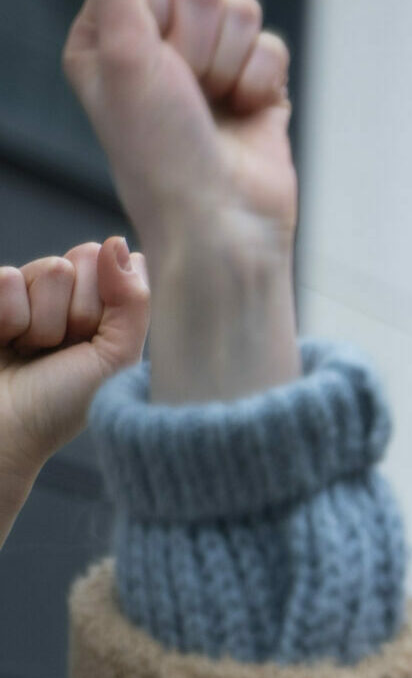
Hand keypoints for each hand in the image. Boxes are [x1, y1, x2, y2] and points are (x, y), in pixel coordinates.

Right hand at [0, 239, 151, 483]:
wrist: (1, 434)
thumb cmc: (60, 404)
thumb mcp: (116, 358)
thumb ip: (132, 300)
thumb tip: (118, 243)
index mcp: (103, 309)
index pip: (116, 265)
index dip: (104, 306)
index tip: (91, 345)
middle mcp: (65, 296)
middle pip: (82, 259)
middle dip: (73, 313)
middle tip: (57, 350)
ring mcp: (24, 294)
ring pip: (47, 269)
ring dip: (39, 322)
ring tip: (28, 351)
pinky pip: (6, 278)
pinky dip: (6, 318)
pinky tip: (2, 343)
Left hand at [62, 0, 296, 402]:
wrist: (223, 222)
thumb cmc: (160, 152)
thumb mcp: (123, 55)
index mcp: (109, 37)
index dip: (159, 6)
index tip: (151, 57)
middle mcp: (158, 49)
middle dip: (201, 39)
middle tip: (187, 89)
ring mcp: (211, 69)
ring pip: (243, 11)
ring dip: (233, 62)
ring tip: (217, 106)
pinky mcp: (257, 88)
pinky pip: (274, 46)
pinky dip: (263, 83)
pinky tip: (248, 116)